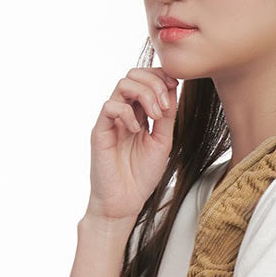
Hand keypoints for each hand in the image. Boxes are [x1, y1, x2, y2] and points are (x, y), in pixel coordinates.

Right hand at [86, 65, 179, 220]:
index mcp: (139, 113)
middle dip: (154, 83)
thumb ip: (167, 116)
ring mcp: (111, 120)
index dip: (160, 76)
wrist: (124, 202)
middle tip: (165, 107)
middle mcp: (123, 112)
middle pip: (133, 74)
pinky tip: (137, 130)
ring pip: (122, 84)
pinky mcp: (100, 131)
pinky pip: (110, 107)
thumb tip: (174, 87)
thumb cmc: (141, 175)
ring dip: (145, 95)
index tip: (175, 86)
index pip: (146, 79)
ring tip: (155, 117)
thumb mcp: (163, 142)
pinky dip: (127, 113)